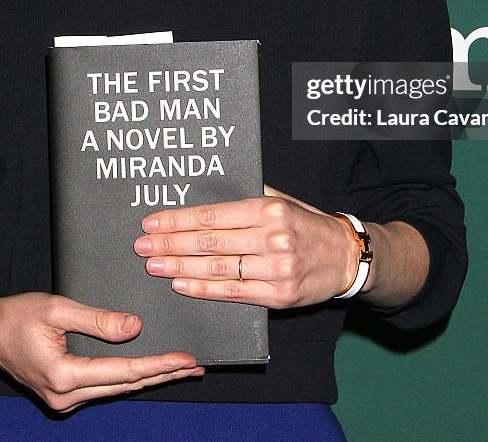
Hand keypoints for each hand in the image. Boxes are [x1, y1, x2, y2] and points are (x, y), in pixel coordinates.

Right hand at [0, 291, 203, 411]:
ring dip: (148, 376)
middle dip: (162, 374)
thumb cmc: (16, 315)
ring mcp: (62, 400)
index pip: (124, 371)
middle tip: (195, 367)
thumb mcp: (58, 308)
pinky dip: (127, 377)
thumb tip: (135, 328)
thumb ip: (98, 320)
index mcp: (64, 375)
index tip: (186, 360)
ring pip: (116, 388)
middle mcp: (65, 396)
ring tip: (179, 368)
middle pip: (125, 385)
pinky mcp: (62, 394)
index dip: (159, 364)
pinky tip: (146, 369)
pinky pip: (103, 386)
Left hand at [133, 185, 357, 307]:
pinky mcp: (279, 296)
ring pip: (217, 269)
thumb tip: (205, 192)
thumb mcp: (282, 200)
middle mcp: (272, 237)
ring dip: (180, 268)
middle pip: (210, 242)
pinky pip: (233, 292)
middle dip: (170, 245)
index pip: (213, 215)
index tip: (152, 223)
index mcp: (269, 209)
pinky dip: (203, 289)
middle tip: (141, 246)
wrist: (346, 256)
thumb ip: (248, 196)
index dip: (178, 220)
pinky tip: (181, 285)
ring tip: (154, 266)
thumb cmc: (306, 224)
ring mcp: (276, 269)